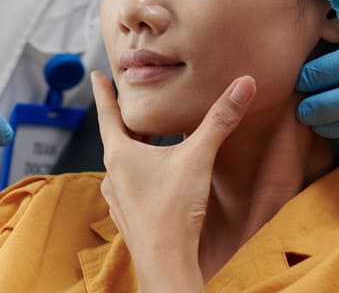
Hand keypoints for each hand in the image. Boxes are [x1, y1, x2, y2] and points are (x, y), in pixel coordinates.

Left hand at [91, 71, 254, 291]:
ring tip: (147, 139)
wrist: (166, 264)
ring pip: (124, 165)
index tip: (95, 74)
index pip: (107, 112)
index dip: (104, 91)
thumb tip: (243, 84)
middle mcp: (113, 175)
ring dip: (135, 150)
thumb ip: (220, 119)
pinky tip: (156, 179)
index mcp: (120, 154)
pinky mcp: (130, 218)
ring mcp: (119, 199)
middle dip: (127, 120)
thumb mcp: (199, 157)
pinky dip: (142, 175)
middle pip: (118, 138)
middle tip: (131, 104)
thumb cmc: (174, 210)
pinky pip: (132, 187)